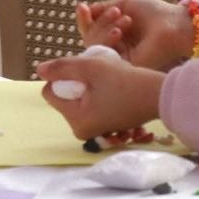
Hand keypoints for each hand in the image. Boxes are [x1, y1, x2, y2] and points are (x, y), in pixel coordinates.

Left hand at [37, 54, 163, 139]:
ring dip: (88, 84)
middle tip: (98, 74)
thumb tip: (38, 70)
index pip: (50, 93)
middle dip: (76, 81)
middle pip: (64, 96)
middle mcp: (82, 131)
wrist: (160, 95)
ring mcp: (94, 130)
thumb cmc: (127, 82)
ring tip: (107, 79)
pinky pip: (91, 104)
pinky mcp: (105, 125)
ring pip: (78, 98)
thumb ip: (63, 67)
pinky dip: (97, 92)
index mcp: (75, 120)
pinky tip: (113, 86)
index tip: (84, 70)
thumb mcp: (91, 68)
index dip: (62, 75)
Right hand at [75, 0, 193, 71]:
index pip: (91, 30)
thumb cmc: (154, 14)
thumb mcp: (124, 5)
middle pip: (89, 38)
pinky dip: (107, 39)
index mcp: (114, 34)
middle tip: (115, 12)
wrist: (173, 25)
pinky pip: (102, 54)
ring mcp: (117, 58)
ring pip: (93, 45)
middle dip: (98, 22)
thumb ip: (102, 9)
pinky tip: (119, 31)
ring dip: (104, 28)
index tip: (81, 7)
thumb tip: (82, 9)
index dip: (84, 19)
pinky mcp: (120, 68)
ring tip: (123, 18)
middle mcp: (114, 48)